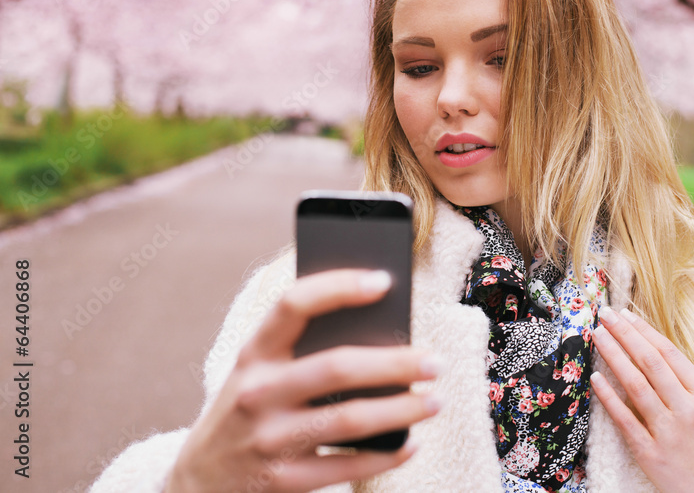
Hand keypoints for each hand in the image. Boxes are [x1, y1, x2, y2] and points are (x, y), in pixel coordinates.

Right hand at [165, 269, 440, 492]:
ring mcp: (267, 440)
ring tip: (436, 401)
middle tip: (435, 361)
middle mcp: (257, 392)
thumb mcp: (259, 372)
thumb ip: (302, 349)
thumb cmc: (249, 410)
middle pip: (337, 367)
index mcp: (254, 353)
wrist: (197, 483)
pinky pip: (347, 468)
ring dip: (403, 410)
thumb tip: (383, 330)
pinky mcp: (281, 482)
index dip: (339, 286)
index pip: (294, 304)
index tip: (384, 281)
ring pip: (349, 420)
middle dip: (395, 363)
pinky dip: (387, 457)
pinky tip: (411, 445)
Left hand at [591, 307, 693, 492]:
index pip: (668, 352)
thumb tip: (649, 349)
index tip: (624, 314)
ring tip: (596, 336)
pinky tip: (595, 378)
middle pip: (649, 361)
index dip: (643, 330)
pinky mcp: (651, 453)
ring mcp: (668, 431)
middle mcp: (687, 408)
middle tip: (603, 314)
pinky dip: (608, 396)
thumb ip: (684, 382)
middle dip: (624, 334)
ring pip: (635, 384)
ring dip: (613, 356)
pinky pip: (625, 419)